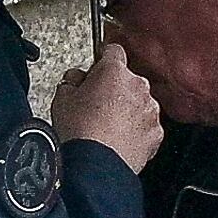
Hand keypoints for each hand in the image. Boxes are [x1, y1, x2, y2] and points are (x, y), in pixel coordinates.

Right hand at [50, 43, 162, 172]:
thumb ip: (70, 82)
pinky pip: (145, 125)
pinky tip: (118, 139)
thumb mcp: (61, 99)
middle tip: (94, 104)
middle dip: (113, 88)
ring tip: (105, 126)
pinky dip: (135, 130)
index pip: (113, 50)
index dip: (103, 59)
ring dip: (126, 109)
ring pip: (139, 102)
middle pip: (126, 79)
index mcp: (114, 71)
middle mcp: (138, 86)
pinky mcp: (156, 133)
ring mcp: (150, 110)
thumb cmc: (79, 132)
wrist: (95, 167)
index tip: (97, 67)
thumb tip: (74, 81)